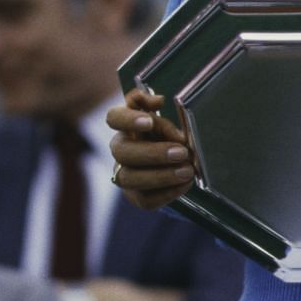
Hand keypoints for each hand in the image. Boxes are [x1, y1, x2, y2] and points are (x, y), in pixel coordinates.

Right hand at [105, 89, 195, 210]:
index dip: (127, 119)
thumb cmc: (169, 139)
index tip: (149, 122)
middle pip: (121, 151)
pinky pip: (145, 199)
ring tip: (187, 171)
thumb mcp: (167, 122)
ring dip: (161, 175)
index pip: (113, 118)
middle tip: (181, 152)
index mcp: (125, 127)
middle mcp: (120, 150)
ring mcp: (125, 174)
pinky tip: (185, 184)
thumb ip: (160, 112)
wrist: (177, 166)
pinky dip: (167, 192)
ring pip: (130, 178)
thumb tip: (158, 102)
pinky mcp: (136, 196)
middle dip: (152, 153)